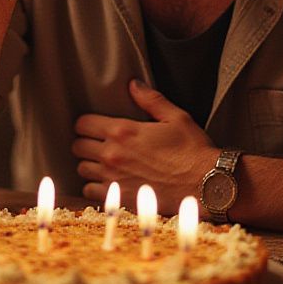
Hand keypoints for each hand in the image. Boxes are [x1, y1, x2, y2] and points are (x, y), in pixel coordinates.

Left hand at [72, 79, 215, 213]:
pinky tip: (108, 182)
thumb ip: (150, 99)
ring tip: (103, 162)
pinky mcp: (119, 199)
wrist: (204, 184)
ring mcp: (113, 179)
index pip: (83, 124)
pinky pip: (90, 192)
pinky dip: (95, 187)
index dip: (87, 123)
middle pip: (78, 146)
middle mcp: (113, 155)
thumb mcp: (175, 117)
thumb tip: (134, 85)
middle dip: (85, 142)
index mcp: (123, 131)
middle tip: (98, 143)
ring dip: (89, 164)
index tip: (94, 125)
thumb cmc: (192, 150)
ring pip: (82, 169)